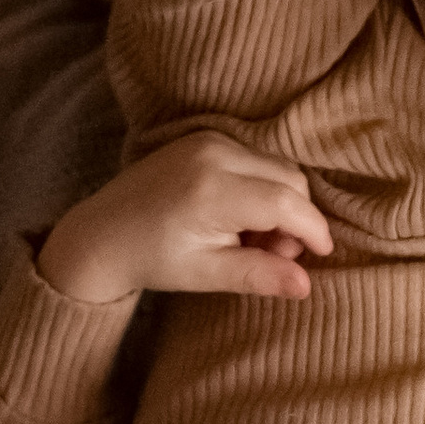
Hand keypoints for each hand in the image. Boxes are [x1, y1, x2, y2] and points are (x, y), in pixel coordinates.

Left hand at [36, 133, 333, 306]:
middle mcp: (213, 153)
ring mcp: (208, 139)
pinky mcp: (204, 137)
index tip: (322, 255)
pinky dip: (261, 187)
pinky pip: (254, 158)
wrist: (102, 234)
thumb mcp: (208, 274)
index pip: (287, 201)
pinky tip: (239, 220)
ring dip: (280, 203)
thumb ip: (260, 275)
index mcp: (212, 190)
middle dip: (296, 218)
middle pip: (289, 178)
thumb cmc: (152, 259)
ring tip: (253, 241)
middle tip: (275, 256)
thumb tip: (307, 286)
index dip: (313, 229)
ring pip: (275, 166)